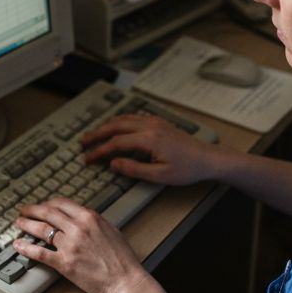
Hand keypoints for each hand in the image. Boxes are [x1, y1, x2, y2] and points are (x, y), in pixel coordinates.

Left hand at [14, 197, 150, 292]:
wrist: (126, 280)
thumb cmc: (122, 259)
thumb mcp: (110, 230)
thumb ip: (93, 222)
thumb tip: (80, 218)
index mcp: (90, 217)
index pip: (61, 203)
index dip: (47, 203)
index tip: (42, 206)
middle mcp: (78, 228)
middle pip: (47, 213)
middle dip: (32, 210)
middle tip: (24, 211)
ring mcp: (69, 245)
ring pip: (41, 229)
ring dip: (26, 224)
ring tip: (19, 223)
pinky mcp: (64, 263)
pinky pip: (39, 253)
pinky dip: (26, 248)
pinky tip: (18, 245)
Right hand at [80, 114, 221, 185]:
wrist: (208, 158)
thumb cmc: (187, 168)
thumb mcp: (159, 175)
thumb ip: (134, 169)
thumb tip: (114, 164)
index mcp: (148, 139)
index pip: (115, 143)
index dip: (99, 151)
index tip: (88, 158)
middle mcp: (149, 126)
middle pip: (115, 126)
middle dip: (97, 134)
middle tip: (84, 142)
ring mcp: (155, 122)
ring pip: (124, 119)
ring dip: (107, 125)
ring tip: (95, 134)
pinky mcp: (160, 123)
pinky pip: (134, 117)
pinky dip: (121, 120)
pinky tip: (117, 125)